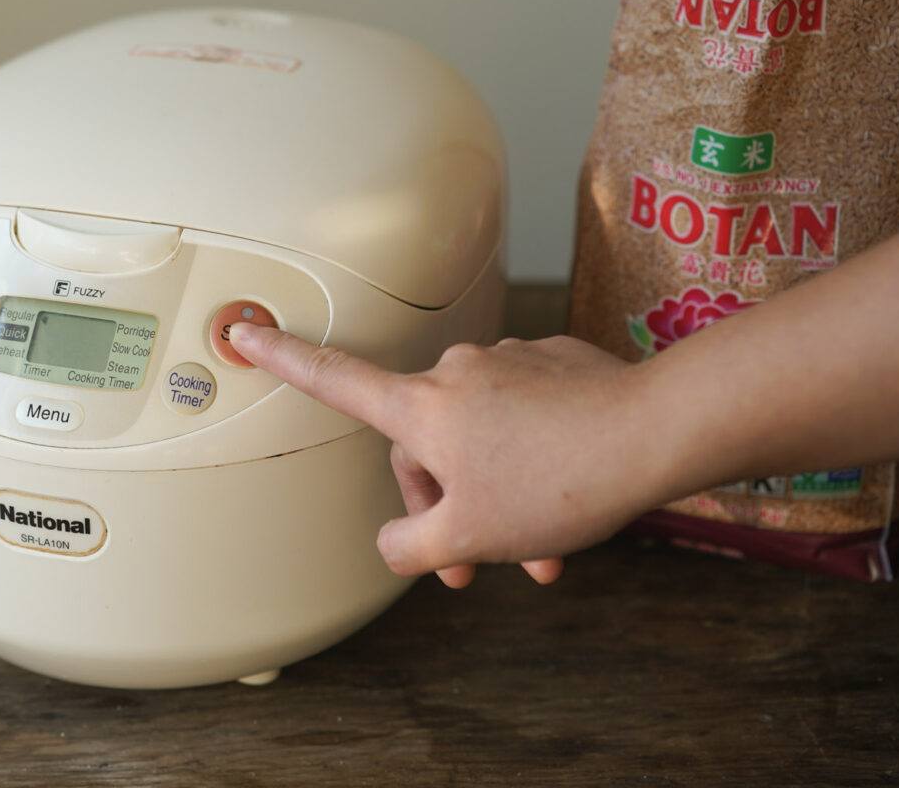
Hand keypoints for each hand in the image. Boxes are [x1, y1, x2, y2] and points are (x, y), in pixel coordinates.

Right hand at [228, 324, 650, 587]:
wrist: (655, 435)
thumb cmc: (561, 481)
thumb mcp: (471, 537)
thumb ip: (413, 547)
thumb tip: (396, 545)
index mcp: (421, 409)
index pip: (332, 378)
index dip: (281, 359)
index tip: (243, 333)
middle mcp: (456, 374)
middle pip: (420, 445)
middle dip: (445, 506)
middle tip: (477, 565)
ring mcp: (507, 364)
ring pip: (480, 441)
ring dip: (498, 496)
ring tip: (542, 552)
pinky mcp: (552, 366)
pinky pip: (523, 420)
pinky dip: (533, 463)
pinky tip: (570, 500)